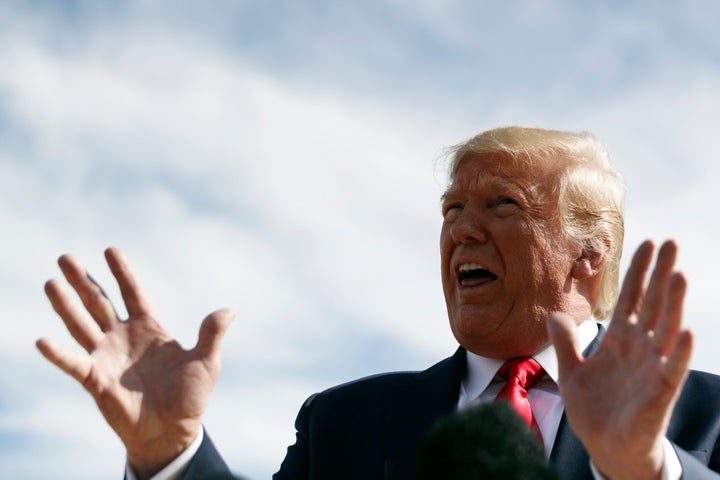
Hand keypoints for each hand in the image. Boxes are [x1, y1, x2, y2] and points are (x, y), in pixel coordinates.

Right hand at [36, 247, 233, 478]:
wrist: (172, 430)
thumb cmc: (189, 396)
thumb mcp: (206, 361)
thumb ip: (211, 334)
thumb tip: (229, 311)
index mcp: (149, 327)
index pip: (133, 292)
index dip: (122, 272)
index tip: (110, 249)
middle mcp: (123, 337)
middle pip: (99, 302)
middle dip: (83, 280)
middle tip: (64, 257)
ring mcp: (107, 356)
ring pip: (81, 325)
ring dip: (65, 305)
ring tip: (51, 283)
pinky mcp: (96, 380)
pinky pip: (74, 364)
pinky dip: (58, 354)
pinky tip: (42, 341)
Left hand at [548, 240, 691, 479]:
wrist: (606, 448)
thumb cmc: (595, 410)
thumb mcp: (572, 372)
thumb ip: (566, 342)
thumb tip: (554, 313)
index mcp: (619, 340)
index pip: (631, 298)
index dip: (637, 272)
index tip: (646, 242)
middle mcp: (639, 349)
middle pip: (652, 304)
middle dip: (660, 274)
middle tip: (671, 242)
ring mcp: (652, 369)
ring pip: (665, 330)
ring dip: (673, 304)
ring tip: (678, 274)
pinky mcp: (659, 394)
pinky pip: (672, 371)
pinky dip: (680, 353)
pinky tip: (687, 332)